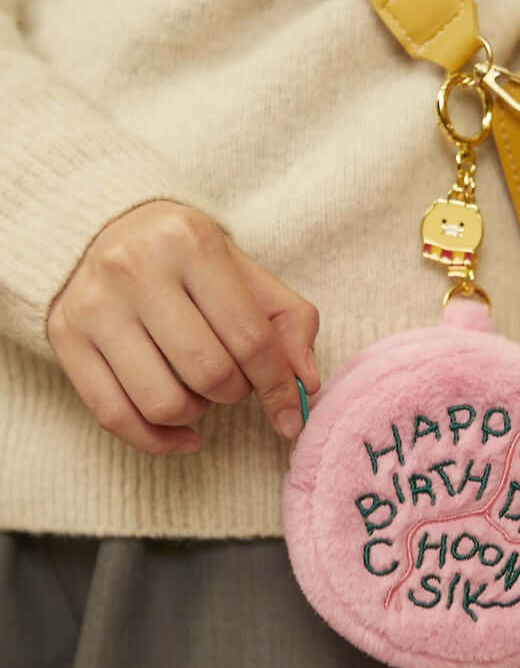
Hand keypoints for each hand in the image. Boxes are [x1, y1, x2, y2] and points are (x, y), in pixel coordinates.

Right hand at [46, 200, 319, 454]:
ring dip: (198, 412)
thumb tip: (306, 384)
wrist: (106, 227)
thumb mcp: (247, 272)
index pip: (250, 338)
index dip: (279, 387)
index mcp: (192, 244)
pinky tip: (184, 434)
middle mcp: (136, 269)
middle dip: (237, 393)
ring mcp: (95, 305)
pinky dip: (157, 440)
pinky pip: (113, 416)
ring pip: (162, 402)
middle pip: (209, 373)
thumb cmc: (191, 260)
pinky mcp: (66, 338)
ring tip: (202, 389)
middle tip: (238, 381)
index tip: (292, 414)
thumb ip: (290, 322)